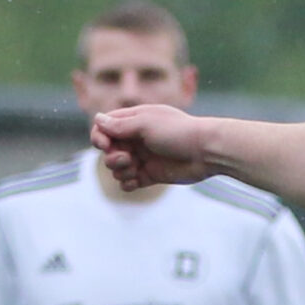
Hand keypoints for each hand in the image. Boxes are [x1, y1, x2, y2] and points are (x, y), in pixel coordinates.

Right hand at [91, 104, 212, 190]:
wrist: (206, 151)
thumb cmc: (178, 132)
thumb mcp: (146, 124)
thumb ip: (121, 125)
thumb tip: (97, 119)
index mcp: (134, 121)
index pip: (104, 128)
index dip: (99, 137)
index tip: (104, 145)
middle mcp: (136, 139)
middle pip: (108, 150)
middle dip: (112, 157)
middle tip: (126, 158)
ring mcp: (143, 158)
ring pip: (117, 168)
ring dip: (120, 170)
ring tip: (135, 168)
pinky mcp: (151, 175)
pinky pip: (129, 183)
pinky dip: (128, 184)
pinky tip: (136, 180)